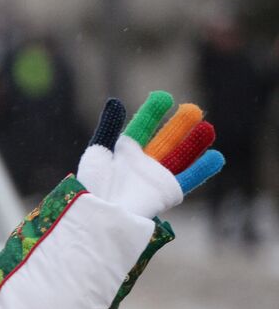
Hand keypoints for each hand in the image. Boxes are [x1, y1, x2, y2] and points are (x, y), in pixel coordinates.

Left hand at [77, 91, 224, 218]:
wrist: (102, 211)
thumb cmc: (93, 186)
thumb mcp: (98, 153)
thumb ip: (108, 128)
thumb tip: (115, 101)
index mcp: (125, 153)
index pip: (142, 127)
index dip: (152, 113)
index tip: (163, 97)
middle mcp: (143, 164)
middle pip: (165, 140)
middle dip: (178, 126)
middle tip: (193, 110)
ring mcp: (156, 177)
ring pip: (179, 156)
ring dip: (193, 143)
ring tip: (207, 129)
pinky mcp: (167, 192)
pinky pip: (188, 179)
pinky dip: (201, 169)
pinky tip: (216, 157)